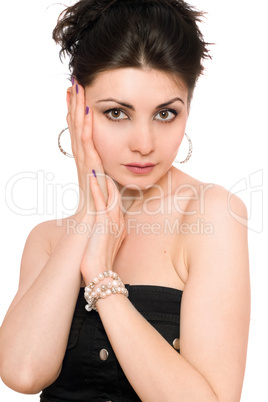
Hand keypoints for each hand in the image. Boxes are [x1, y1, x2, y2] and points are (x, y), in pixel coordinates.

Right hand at [66, 78, 107, 217]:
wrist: (95, 230)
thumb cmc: (104, 215)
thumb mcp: (111, 192)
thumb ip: (112, 180)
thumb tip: (117, 175)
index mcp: (90, 163)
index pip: (83, 133)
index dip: (80, 114)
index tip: (80, 96)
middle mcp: (84, 161)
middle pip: (77, 127)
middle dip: (76, 105)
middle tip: (75, 83)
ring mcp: (85, 164)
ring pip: (80, 131)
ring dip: (78, 109)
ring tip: (77, 88)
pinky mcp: (89, 169)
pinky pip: (87, 143)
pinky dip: (86, 126)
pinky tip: (87, 110)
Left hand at [80, 173, 125, 283]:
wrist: (101, 276)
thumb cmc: (100, 264)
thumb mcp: (106, 246)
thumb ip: (106, 236)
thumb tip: (100, 233)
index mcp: (120, 226)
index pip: (117, 202)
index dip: (112, 188)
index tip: (107, 177)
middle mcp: (118, 220)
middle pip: (115, 194)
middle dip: (109, 178)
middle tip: (103, 163)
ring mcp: (112, 220)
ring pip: (109, 193)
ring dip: (103, 177)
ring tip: (97, 163)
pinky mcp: (103, 222)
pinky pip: (100, 199)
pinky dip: (96, 186)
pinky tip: (91, 175)